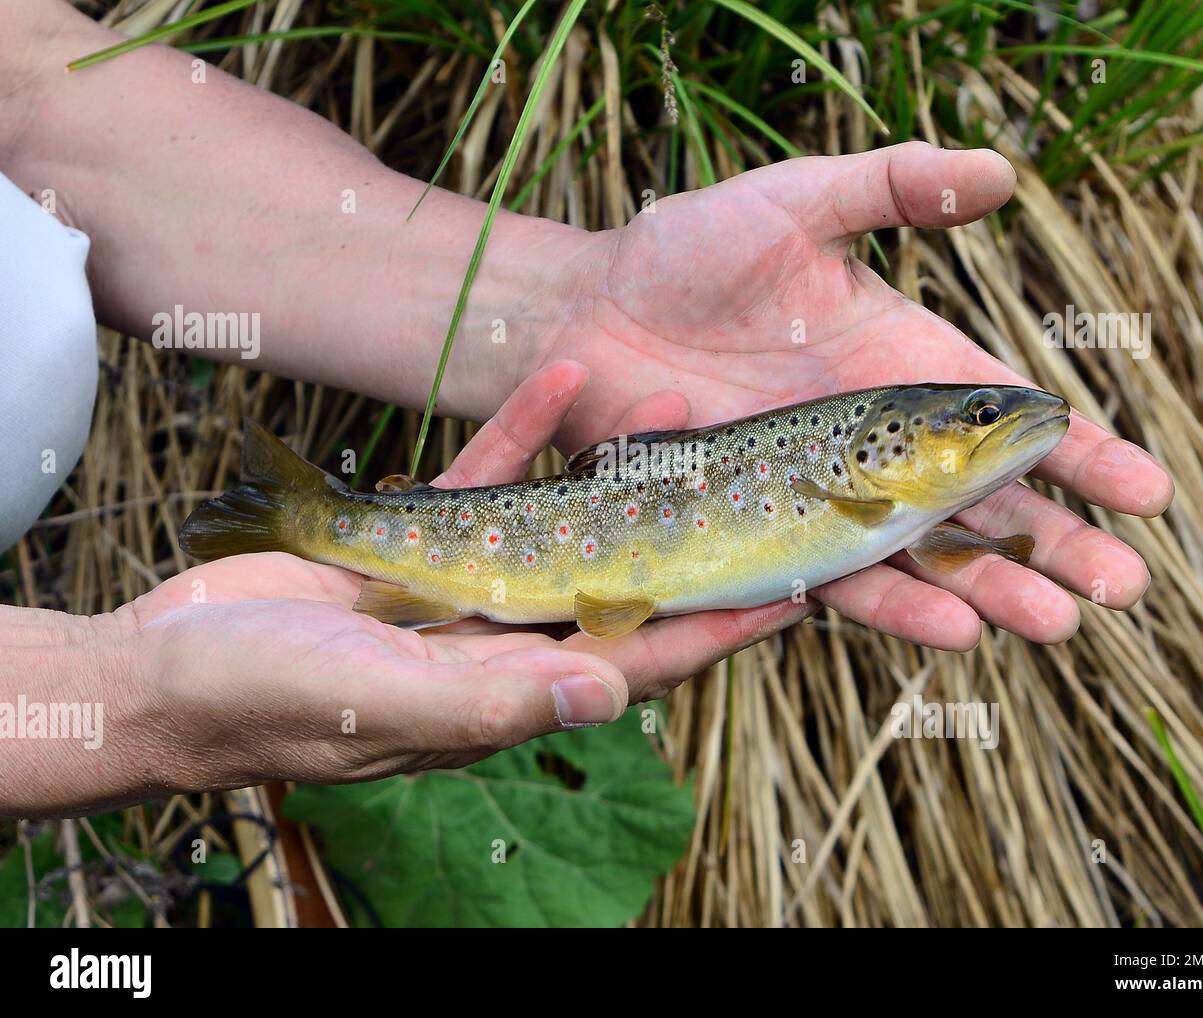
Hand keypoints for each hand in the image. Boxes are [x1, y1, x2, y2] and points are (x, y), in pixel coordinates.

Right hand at [0, 362, 803, 815]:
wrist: (162, 675)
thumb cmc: (265, 705)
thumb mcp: (386, 699)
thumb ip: (499, 694)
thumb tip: (614, 689)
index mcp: (513, 690)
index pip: (644, 655)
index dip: (720, 623)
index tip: (794, 589)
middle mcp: (505, 640)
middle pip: (622, 579)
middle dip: (688, 529)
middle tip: (753, 470)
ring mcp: (465, 590)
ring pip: (564, 517)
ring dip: (616, 464)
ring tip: (674, 403)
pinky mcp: (416, 546)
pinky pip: (483, 480)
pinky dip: (519, 432)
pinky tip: (556, 376)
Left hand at [533, 141, 1173, 649]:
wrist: (584, 316)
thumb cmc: (684, 252)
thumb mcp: (794, 202)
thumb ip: (890, 188)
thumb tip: (1004, 172)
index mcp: (897, 366)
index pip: (1004, 418)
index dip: (1077, 454)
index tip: (1147, 492)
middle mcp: (870, 442)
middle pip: (980, 503)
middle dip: (1054, 544)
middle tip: (1123, 587)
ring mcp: (819, 493)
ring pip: (919, 554)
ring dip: (988, 590)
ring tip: (1053, 623)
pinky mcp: (761, 530)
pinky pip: (835, 575)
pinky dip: (892, 601)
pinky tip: (949, 627)